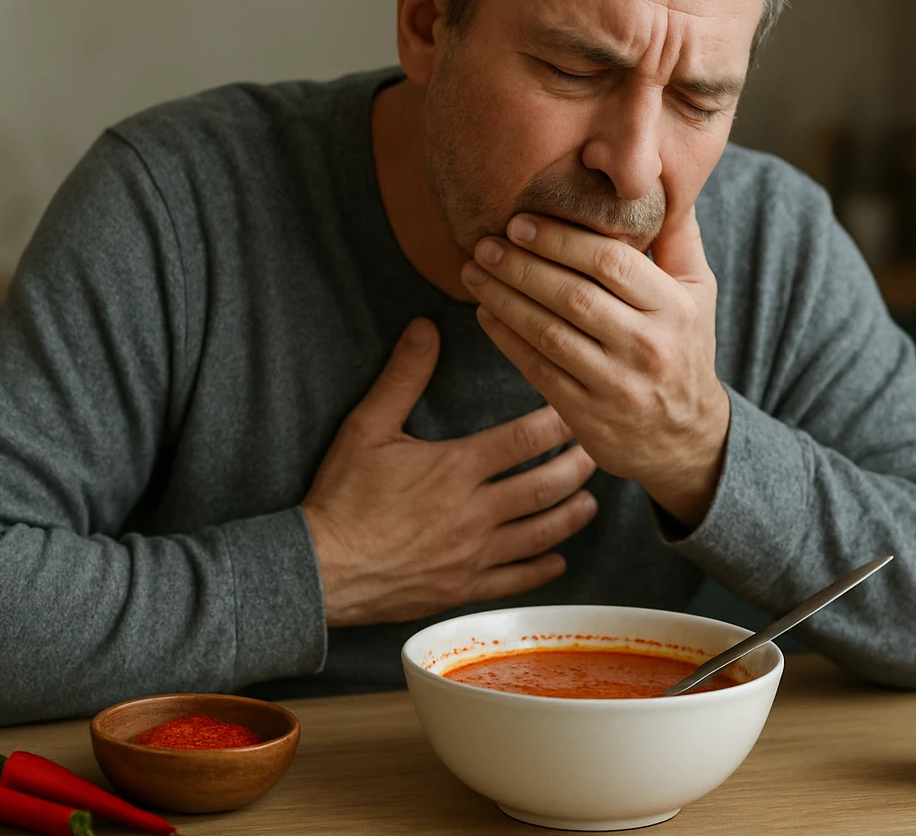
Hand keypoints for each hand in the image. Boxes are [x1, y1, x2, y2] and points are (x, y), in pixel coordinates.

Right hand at [301, 318, 598, 626]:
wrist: (319, 569)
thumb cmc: (341, 497)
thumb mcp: (366, 427)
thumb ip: (402, 377)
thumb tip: (425, 328)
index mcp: (456, 467)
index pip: (525, 439)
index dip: (558, 423)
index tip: (576, 412)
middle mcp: (474, 511)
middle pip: (545, 487)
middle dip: (577, 468)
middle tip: (596, 454)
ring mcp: (472, 554)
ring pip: (540, 533)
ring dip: (570, 516)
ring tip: (589, 502)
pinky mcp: (463, 587)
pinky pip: (515, 579)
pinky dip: (542, 569)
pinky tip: (558, 560)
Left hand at [459, 207, 729, 528]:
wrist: (685, 437)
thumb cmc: (684, 348)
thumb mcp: (699, 292)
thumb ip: (678, 236)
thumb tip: (657, 176)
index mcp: (673, 307)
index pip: (611, 262)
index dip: (561, 239)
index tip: (520, 222)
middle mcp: (646, 345)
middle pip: (573, 295)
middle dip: (522, 265)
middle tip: (485, 243)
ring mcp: (615, 383)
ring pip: (549, 333)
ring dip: (505, 299)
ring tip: (473, 271)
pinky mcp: (587, 414)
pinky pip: (537, 369)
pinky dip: (506, 338)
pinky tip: (485, 312)